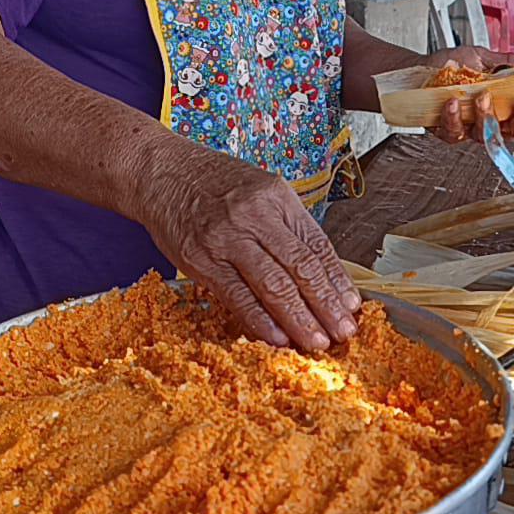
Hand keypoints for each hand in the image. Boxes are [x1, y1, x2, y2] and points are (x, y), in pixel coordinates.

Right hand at [135, 145, 359, 350]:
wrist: (160, 172)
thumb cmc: (214, 184)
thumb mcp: (261, 190)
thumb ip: (288, 227)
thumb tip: (320, 273)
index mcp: (278, 199)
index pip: (317, 246)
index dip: (338, 281)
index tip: (353, 307)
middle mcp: (255, 216)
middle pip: (301, 268)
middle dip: (326, 306)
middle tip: (344, 333)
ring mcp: (226, 238)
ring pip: (273, 285)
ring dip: (299, 319)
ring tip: (318, 342)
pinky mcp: (200, 259)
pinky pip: (236, 295)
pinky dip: (260, 320)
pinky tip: (278, 338)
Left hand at [426, 46, 513, 142]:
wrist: (421, 68)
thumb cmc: (452, 65)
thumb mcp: (484, 58)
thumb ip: (509, 62)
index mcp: (501, 106)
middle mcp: (486, 121)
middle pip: (508, 134)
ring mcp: (467, 128)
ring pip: (482, 134)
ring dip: (484, 116)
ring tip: (480, 96)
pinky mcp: (446, 131)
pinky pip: (453, 132)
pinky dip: (453, 117)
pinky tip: (453, 102)